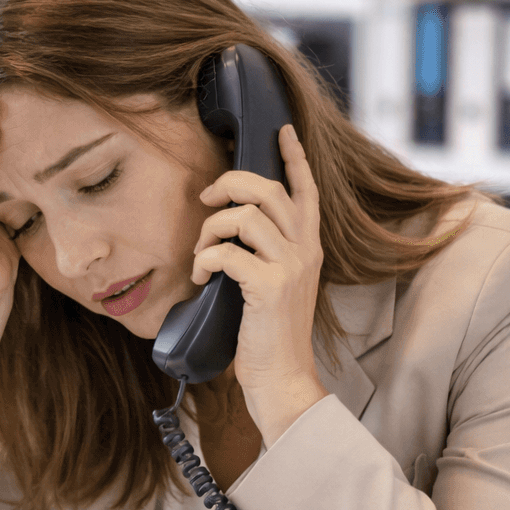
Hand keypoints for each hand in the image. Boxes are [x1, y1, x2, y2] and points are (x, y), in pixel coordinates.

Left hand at [192, 124, 327, 445]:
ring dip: (209, 229)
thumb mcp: (276, 287)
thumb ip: (265, 256)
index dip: (294, 157)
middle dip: (230, 183)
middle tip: (207, 199)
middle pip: (268, 189)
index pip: (306, 190)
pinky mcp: (269, 287)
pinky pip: (226, 252)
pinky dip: (204, 259)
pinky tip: (200, 278)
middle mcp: (305, 251)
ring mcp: (290, 268)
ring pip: (244, 216)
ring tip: (200, 256)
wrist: (282, 379)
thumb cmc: (270, 337)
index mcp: (309, 248)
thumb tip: (231, 232)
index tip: (281, 130)